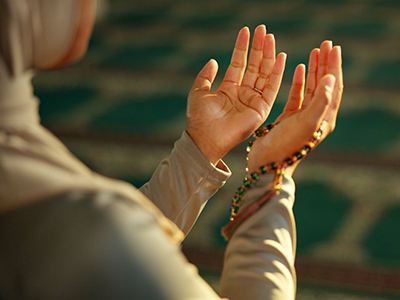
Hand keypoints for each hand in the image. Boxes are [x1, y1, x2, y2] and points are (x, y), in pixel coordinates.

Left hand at [186, 25, 286, 164]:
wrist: (205, 138)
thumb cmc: (199, 118)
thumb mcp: (199, 91)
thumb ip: (205, 76)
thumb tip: (213, 61)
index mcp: (228, 89)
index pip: (238, 63)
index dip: (242, 47)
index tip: (246, 31)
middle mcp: (242, 93)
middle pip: (254, 66)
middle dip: (258, 48)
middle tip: (262, 29)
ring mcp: (253, 101)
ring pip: (264, 74)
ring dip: (268, 56)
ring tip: (270, 37)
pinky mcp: (261, 109)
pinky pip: (273, 88)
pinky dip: (277, 73)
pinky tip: (281, 57)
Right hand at [247, 41, 343, 175]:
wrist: (267, 164)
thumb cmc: (286, 145)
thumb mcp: (306, 123)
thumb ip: (320, 100)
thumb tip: (331, 77)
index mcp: (325, 118)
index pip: (334, 87)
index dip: (334, 66)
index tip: (334, 48)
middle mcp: (316, 117)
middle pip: (324, 85)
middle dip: (326, 63)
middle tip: (325, 44)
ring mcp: (302, 117)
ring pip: (311, 88)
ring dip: (314, 69)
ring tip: (314, 51)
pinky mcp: (288, 119)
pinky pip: (297, 96)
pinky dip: (298, 82)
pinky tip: (298, 68)